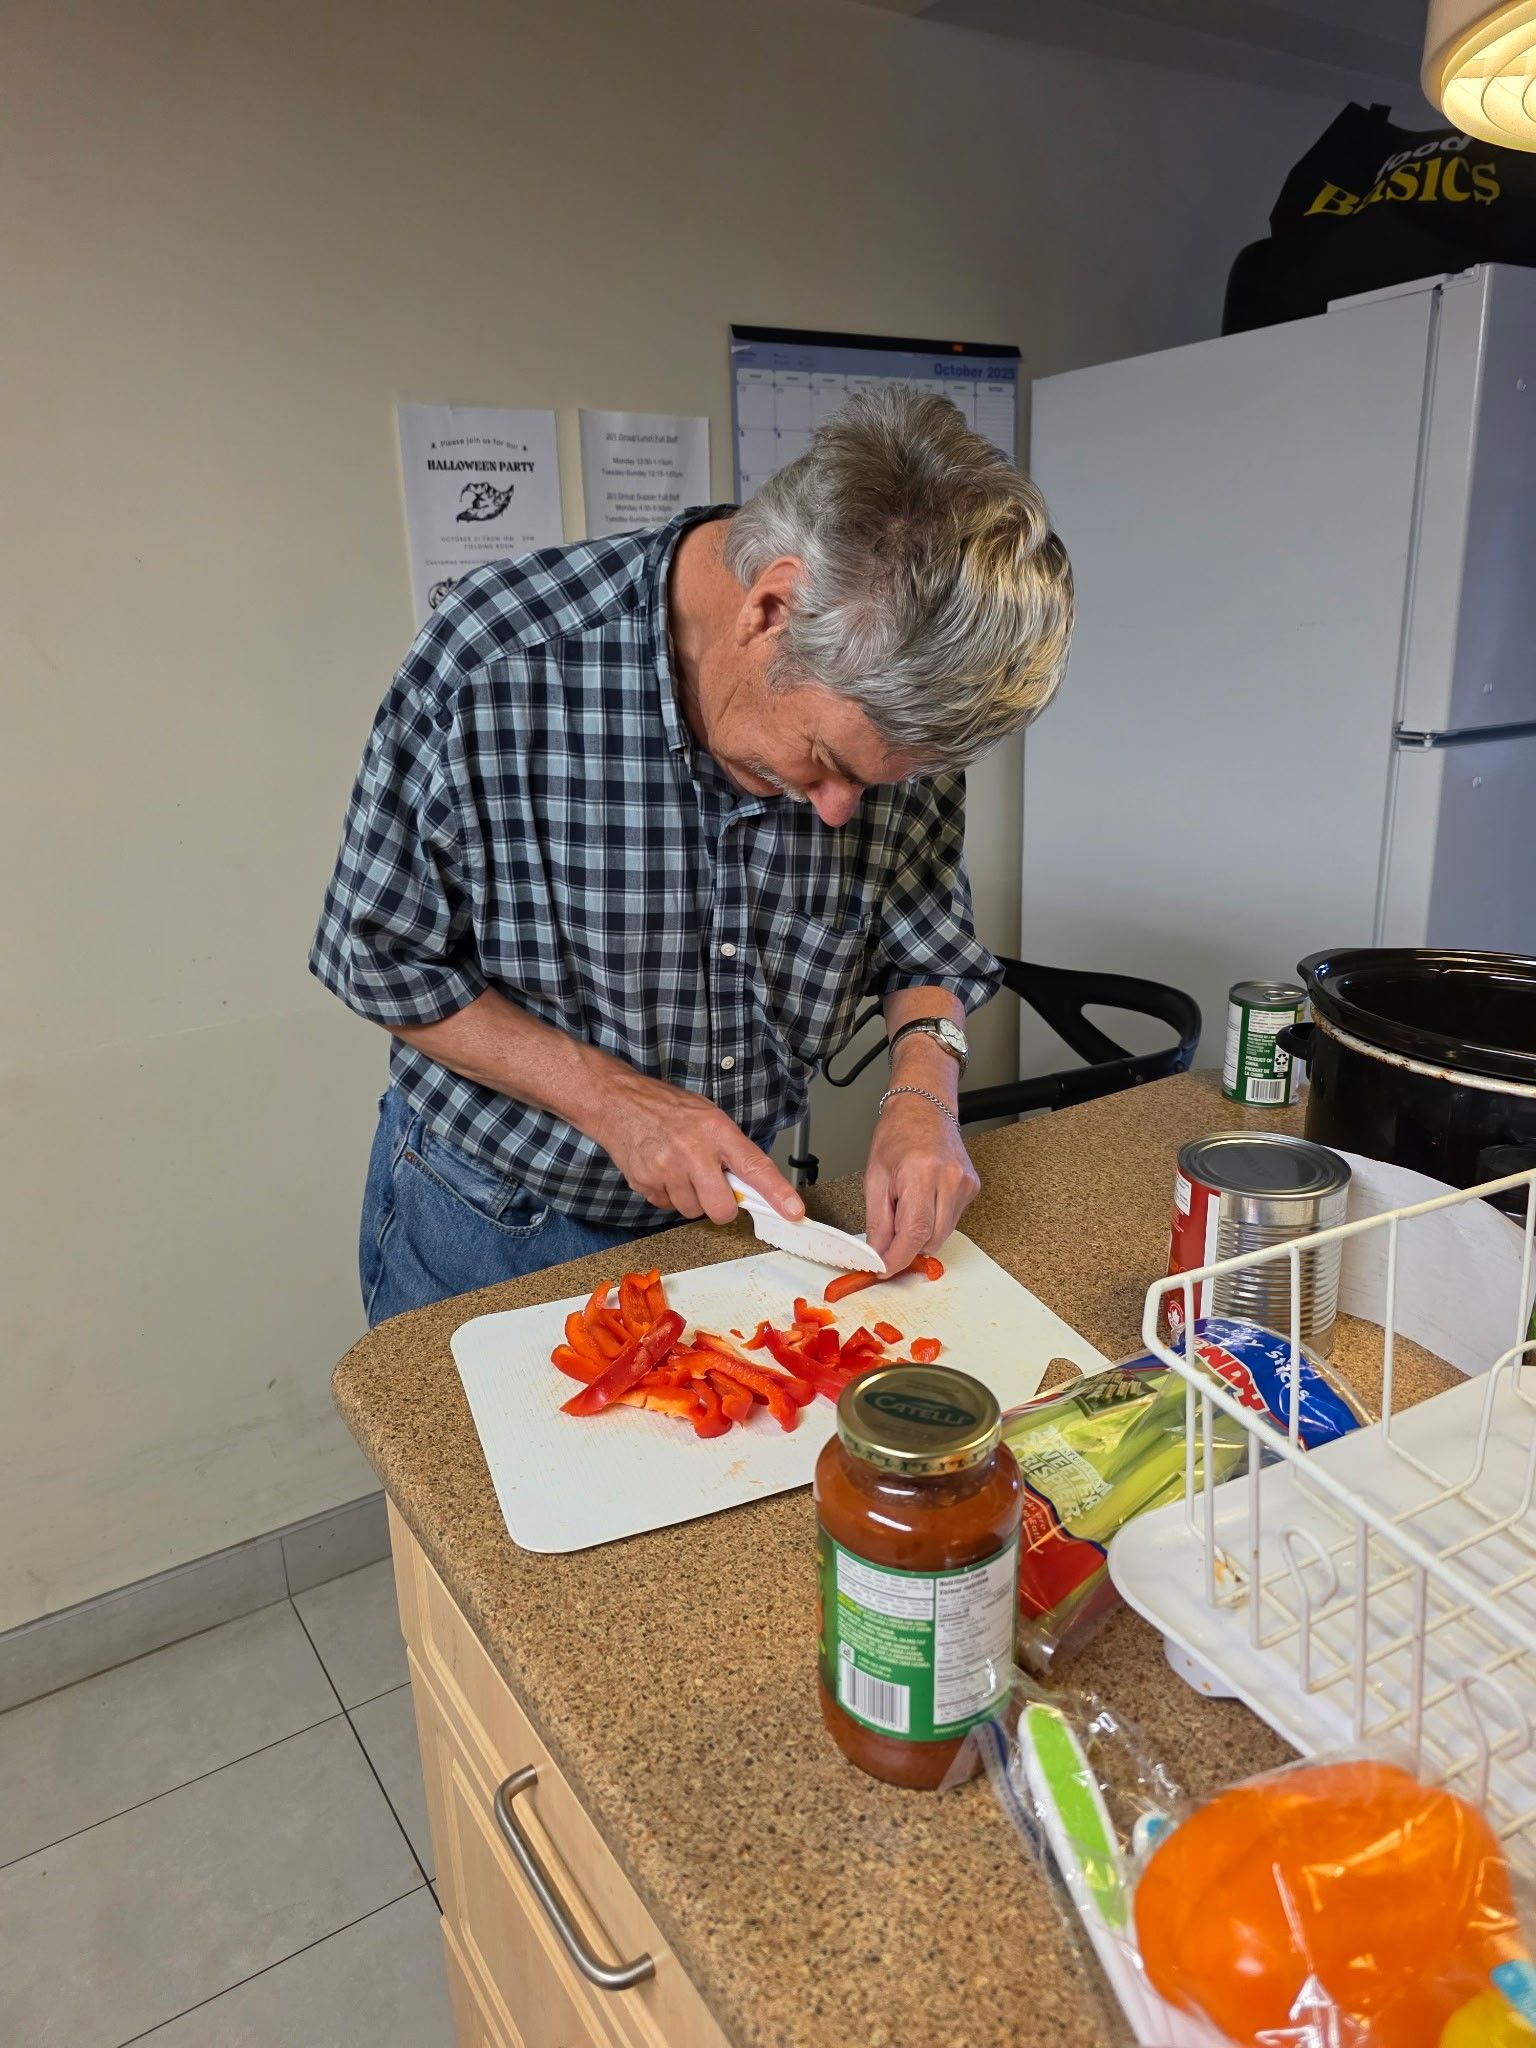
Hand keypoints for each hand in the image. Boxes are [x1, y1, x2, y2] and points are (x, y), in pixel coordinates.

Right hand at [590, 1063, 803, 1225]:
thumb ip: (730, 1150)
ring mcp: (666, 1170)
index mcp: (716, 1131)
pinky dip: (668, 1195)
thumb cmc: (668, 1108)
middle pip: (720, 1209)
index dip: (777, 1192)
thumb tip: (752, 1185)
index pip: (754, 1166)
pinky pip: (667, 1207)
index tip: (794, 1211)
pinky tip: (662, 1172)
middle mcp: (693, 1152)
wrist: (618, 1102)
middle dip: (721, 1208)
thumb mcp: (708, 1116)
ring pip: (692, 1212)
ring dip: (691, 1199)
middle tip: (713, 1190)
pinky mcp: (645, 1183)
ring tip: (680, 1171)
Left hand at [864, 1092, 978, 1273]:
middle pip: (931, 1239)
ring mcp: (965, 1184)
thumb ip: (878, 1221)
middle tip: (888, 1237)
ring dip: (921, 1233)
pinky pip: (951, 1220)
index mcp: (922, 1174)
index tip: (884, 1268)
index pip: (914, 1232)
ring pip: (942, 1234)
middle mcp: (949, 1180)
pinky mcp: (972, 1188)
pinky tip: (923, 1198)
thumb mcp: (875, 1178)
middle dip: (907, 1246)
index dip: (898, 1257)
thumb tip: (878, 1254)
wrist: (924, 1108)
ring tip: (906, 1206)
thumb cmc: (897, 1135)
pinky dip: (934, 1220)